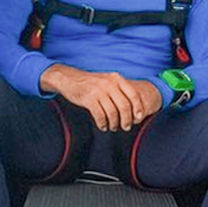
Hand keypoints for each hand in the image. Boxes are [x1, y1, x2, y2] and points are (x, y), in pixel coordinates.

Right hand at [41, 64, 162, 131]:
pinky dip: (103, 124)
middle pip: (124, 106)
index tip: (138, 118)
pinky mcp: (89, 99)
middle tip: (126, 127)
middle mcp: (109, 83)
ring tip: (113, 127)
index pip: (134, 95)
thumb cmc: (91, 83)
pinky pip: (100, 116)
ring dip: (114, 124)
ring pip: (113, 113)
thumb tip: (134, 109)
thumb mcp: (107, 81)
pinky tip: (103, 126)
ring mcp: (99, 91)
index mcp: (117, 79)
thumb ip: (119, 90)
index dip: (138, 108)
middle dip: (127, 120)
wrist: (69, 79)